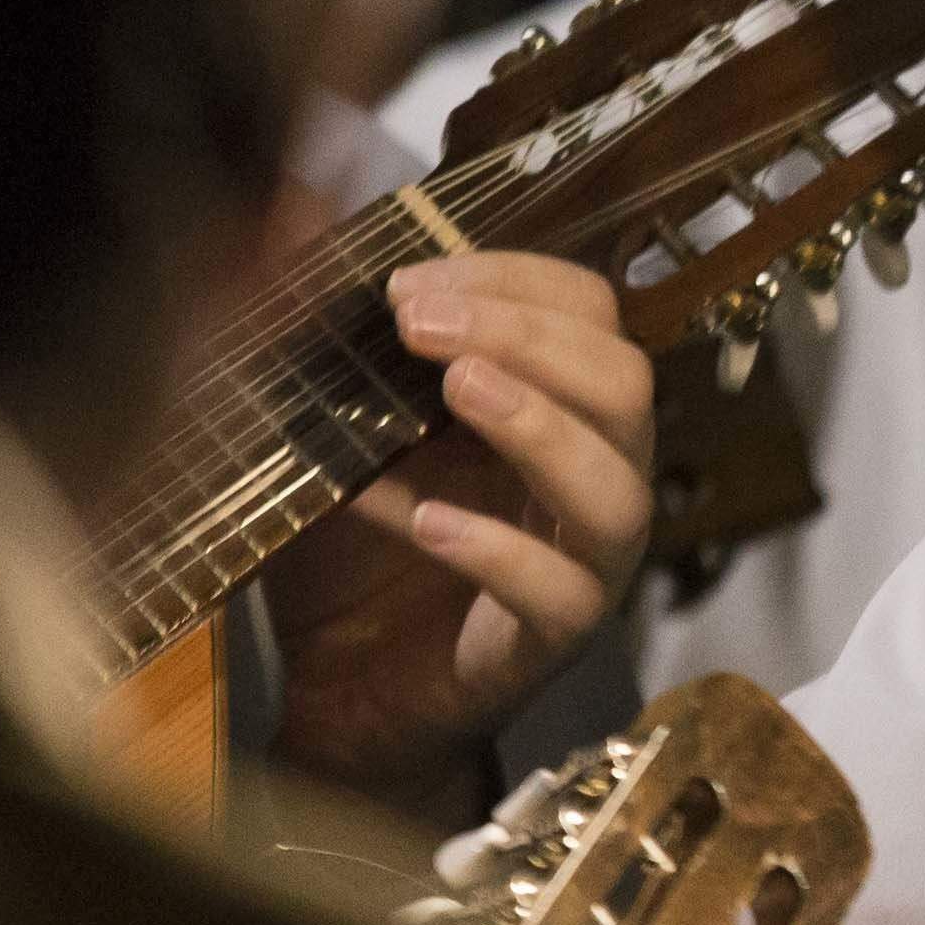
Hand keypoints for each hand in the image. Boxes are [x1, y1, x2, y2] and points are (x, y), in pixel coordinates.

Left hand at [259, 251, 655, 802]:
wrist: (343, 690)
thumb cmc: (361, 553)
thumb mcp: (356, 433)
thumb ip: (354, 356)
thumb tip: (300, 235)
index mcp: (563, 413)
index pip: (592, 315)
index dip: (517, 281)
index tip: (412, 276)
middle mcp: (593, 479)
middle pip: (624, 383)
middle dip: (527, 336)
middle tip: (419, 322)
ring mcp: (584, 563)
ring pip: (614, 486)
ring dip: (538, 423)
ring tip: (456, 389)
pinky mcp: (547, 640)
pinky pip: (556, 593)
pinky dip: (495, 549)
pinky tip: (427, 520)